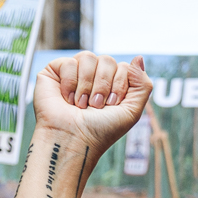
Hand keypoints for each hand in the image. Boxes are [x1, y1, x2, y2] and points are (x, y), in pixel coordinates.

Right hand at [34, 53, 151, 158]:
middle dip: (103, 86)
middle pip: (107, 60)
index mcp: (112, 84)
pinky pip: (68, 62)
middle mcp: (94, 76)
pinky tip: (67, 99)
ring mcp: (75, 73)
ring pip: (88, 57)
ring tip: (81, 105)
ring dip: (87, 85)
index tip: (111, 105)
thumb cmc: (101, 131)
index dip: (119, 86)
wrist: (73, 139)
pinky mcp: (54, 73)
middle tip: (95, 106)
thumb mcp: (132, 111)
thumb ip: (143, 85)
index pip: (124, 67)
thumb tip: (138, 57)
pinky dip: (70, 83)